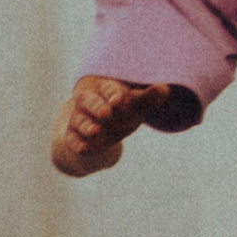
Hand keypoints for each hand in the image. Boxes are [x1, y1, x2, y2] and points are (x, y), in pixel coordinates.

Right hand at [49, 76, 177, 175]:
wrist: (99, 130)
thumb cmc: (123, 112)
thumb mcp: (136, 106)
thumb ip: (149, 98)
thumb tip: (165, 89)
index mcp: (106, 90)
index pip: (108, 88)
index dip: (113, 93)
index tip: (120, 100)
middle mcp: (89, 102)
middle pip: (89, 100)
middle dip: (97, 107)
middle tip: (107, 114)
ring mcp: (79, 119)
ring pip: (79, 120)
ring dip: (87, 125)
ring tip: (95, 131)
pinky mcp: (72, 136)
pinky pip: (71, 139)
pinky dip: (76, 144)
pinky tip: (83, 149)